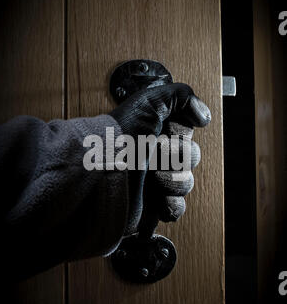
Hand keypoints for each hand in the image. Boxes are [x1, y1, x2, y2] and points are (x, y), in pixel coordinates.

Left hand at [110, 83, 210, 234]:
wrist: (100, 174)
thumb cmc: (118, 138)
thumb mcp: (148, 103)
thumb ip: (180, 96)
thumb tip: (203, 116)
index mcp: (154, 133)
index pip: (186, 134)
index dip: (180, 134)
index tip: (164, 131)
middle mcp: (154, 155)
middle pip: (190, 158)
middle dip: (177, 156)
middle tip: (156, 153)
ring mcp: (153, 181)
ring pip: (186, 183)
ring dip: (173, 180)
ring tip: (153, 177)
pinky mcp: (151, 204)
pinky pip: (177, 207)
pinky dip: (172, 205)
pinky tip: (161, 200)